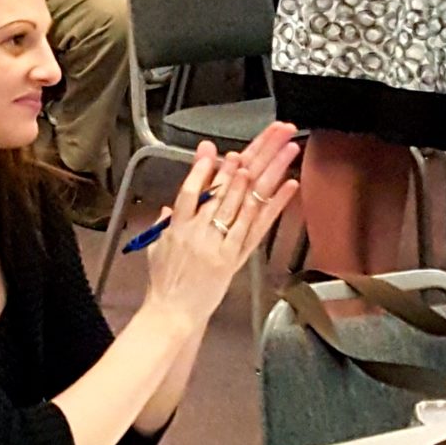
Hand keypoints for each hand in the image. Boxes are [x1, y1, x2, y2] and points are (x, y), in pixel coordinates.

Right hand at [138, 122, 300, 328]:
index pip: (191, 190)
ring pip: (248, 201)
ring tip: (286, 147)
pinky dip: (275, 205)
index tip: (213, 147)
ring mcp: (222, 244)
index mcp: (179, 226)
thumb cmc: (163, 283)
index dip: (203, 168)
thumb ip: (165, 223)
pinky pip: (259, 227)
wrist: (173, 313)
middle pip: (229, 186)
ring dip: (270, 171)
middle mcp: (201, 231)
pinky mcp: (238, 257)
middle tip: (273, 131)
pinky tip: (289, 185)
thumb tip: (171, 207)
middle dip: (254, 154)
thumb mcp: (156, 247)